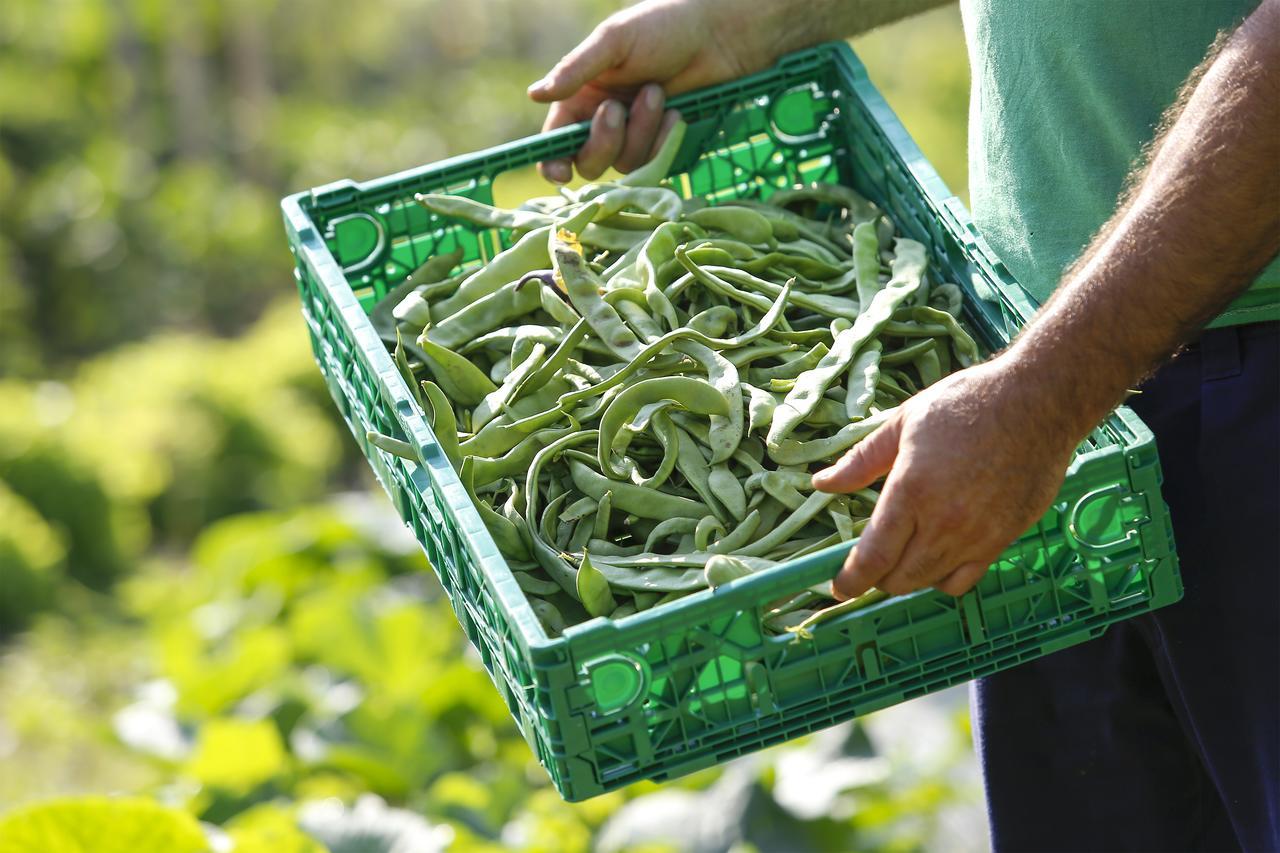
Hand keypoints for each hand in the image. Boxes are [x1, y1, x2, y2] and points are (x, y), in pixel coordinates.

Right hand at [527, 0, 787, 181]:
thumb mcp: (614, 41)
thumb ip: (575, 69)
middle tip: (618, 109)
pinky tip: (676, 114)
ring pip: (624, 163)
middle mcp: (603, 121)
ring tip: (657, 92)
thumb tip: (535, 95)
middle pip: (588, 162)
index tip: (560, 172)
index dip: (553, 161)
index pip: (556, 141)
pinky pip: (654, 163)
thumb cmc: (664, 27)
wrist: (719, 36)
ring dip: (640, 132)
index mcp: (582, 96)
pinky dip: (663, 141)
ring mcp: (636, 136)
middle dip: (602, 141)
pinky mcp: (664, 145)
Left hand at [811, 358, 1081, 598]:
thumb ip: (860, 461)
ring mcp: (979, 536)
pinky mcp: (1005, 539)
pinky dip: (944, 577)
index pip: (873, 557)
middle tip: (871, 559)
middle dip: (877, 577)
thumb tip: (821, 484)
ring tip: (903, 553)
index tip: (837, 587)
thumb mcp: (903, 423)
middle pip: (899, 579)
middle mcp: (945, 523)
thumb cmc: (966, 403)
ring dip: (909, 576)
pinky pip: (966, 579)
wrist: (1039, 400)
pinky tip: (937, 554)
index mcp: (912, 491)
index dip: (850, 580)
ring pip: (931, 582)